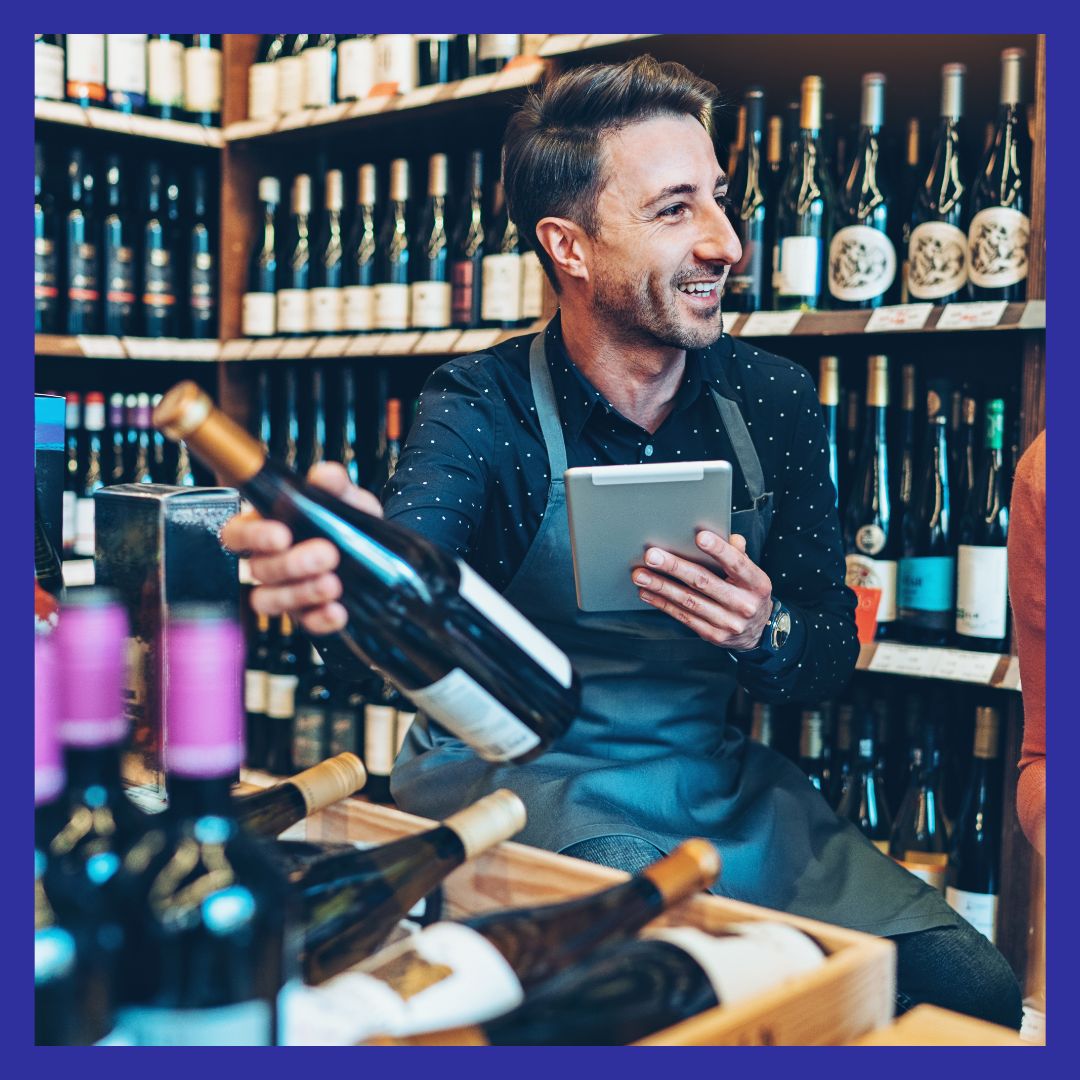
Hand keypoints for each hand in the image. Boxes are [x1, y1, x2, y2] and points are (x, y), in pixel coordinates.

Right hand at [220, 462, 382, 635]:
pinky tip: (338, 611)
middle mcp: (269, 562)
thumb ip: (334, 486)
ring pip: (270, 601)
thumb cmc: (348, 519)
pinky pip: (305, 624)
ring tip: (333, 584)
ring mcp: (285, 592)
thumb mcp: (346, 498)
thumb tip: (326, 476)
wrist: (378, 551)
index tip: (281, 535)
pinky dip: (320, 620)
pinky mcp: (307, 615)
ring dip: (301, 593)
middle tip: (326, 554)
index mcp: (268, 528)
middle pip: (259, 569)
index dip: (252, 537)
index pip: (237, 534)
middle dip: (291, 564)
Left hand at [630, 531, 773, 650]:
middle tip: (651, 556)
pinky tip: (647, 593)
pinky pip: (683, 616)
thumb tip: (730, 537)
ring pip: (688, 601)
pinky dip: (663, 603)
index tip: (699, 536)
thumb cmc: (749, 593)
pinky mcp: (713, 635)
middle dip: (674, 567)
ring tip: (640, 575)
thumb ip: (739, 555)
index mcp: (757, 584)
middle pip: (704, 582)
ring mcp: (728, 622)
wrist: (758, 632)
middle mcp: (744, 604)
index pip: (737, 564)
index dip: (719, 550)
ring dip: (661, 586)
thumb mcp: (752, 574)